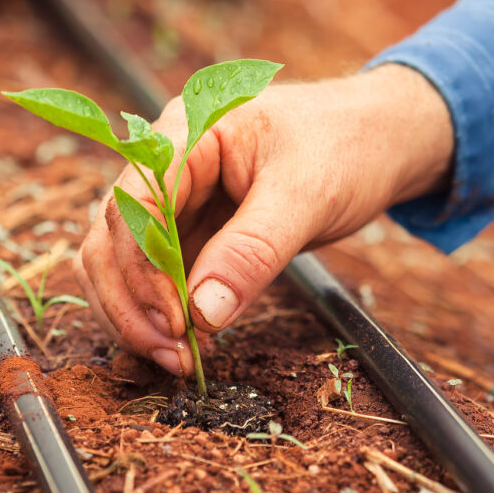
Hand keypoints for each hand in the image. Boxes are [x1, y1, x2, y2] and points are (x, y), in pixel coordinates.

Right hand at [73, 64, 452, 374]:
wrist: (380, 137)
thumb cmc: (347, 146)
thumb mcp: (307, 196)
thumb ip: (253, 250)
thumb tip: (202, 313)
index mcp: (190, 132)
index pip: (136, 202)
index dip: (142, 267)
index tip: (175, 321)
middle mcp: (168, 163)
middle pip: (113, 236)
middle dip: (131, 301)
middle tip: (172, 356)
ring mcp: (176, 198)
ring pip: (122, 261)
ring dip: (137, 313)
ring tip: (178, 360)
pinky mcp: (192, 229)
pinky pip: (156, 274)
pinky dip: (161, 312)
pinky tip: (186, 345)